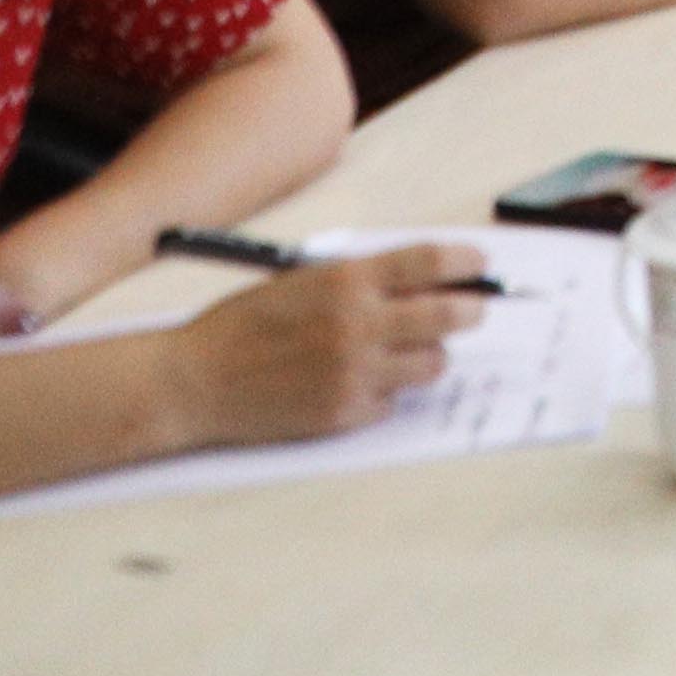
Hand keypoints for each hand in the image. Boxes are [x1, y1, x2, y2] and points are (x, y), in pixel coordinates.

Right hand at [171, 248, 490, 447]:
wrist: (194, 380)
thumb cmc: (244, 324)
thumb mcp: (303, 280)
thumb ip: (361, 280)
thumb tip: (423, 282)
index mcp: (347, 282)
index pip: (432, 263)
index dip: (467, 263)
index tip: (481, 265)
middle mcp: (358, 325)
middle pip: (450, 315)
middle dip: (471, 310)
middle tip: (473, 310)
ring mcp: (354, 373)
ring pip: (433, 364)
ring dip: (429, 355)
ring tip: (406, 351)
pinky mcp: (345, 413)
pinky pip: (393, 402)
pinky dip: (386, 392)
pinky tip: (358, 382)